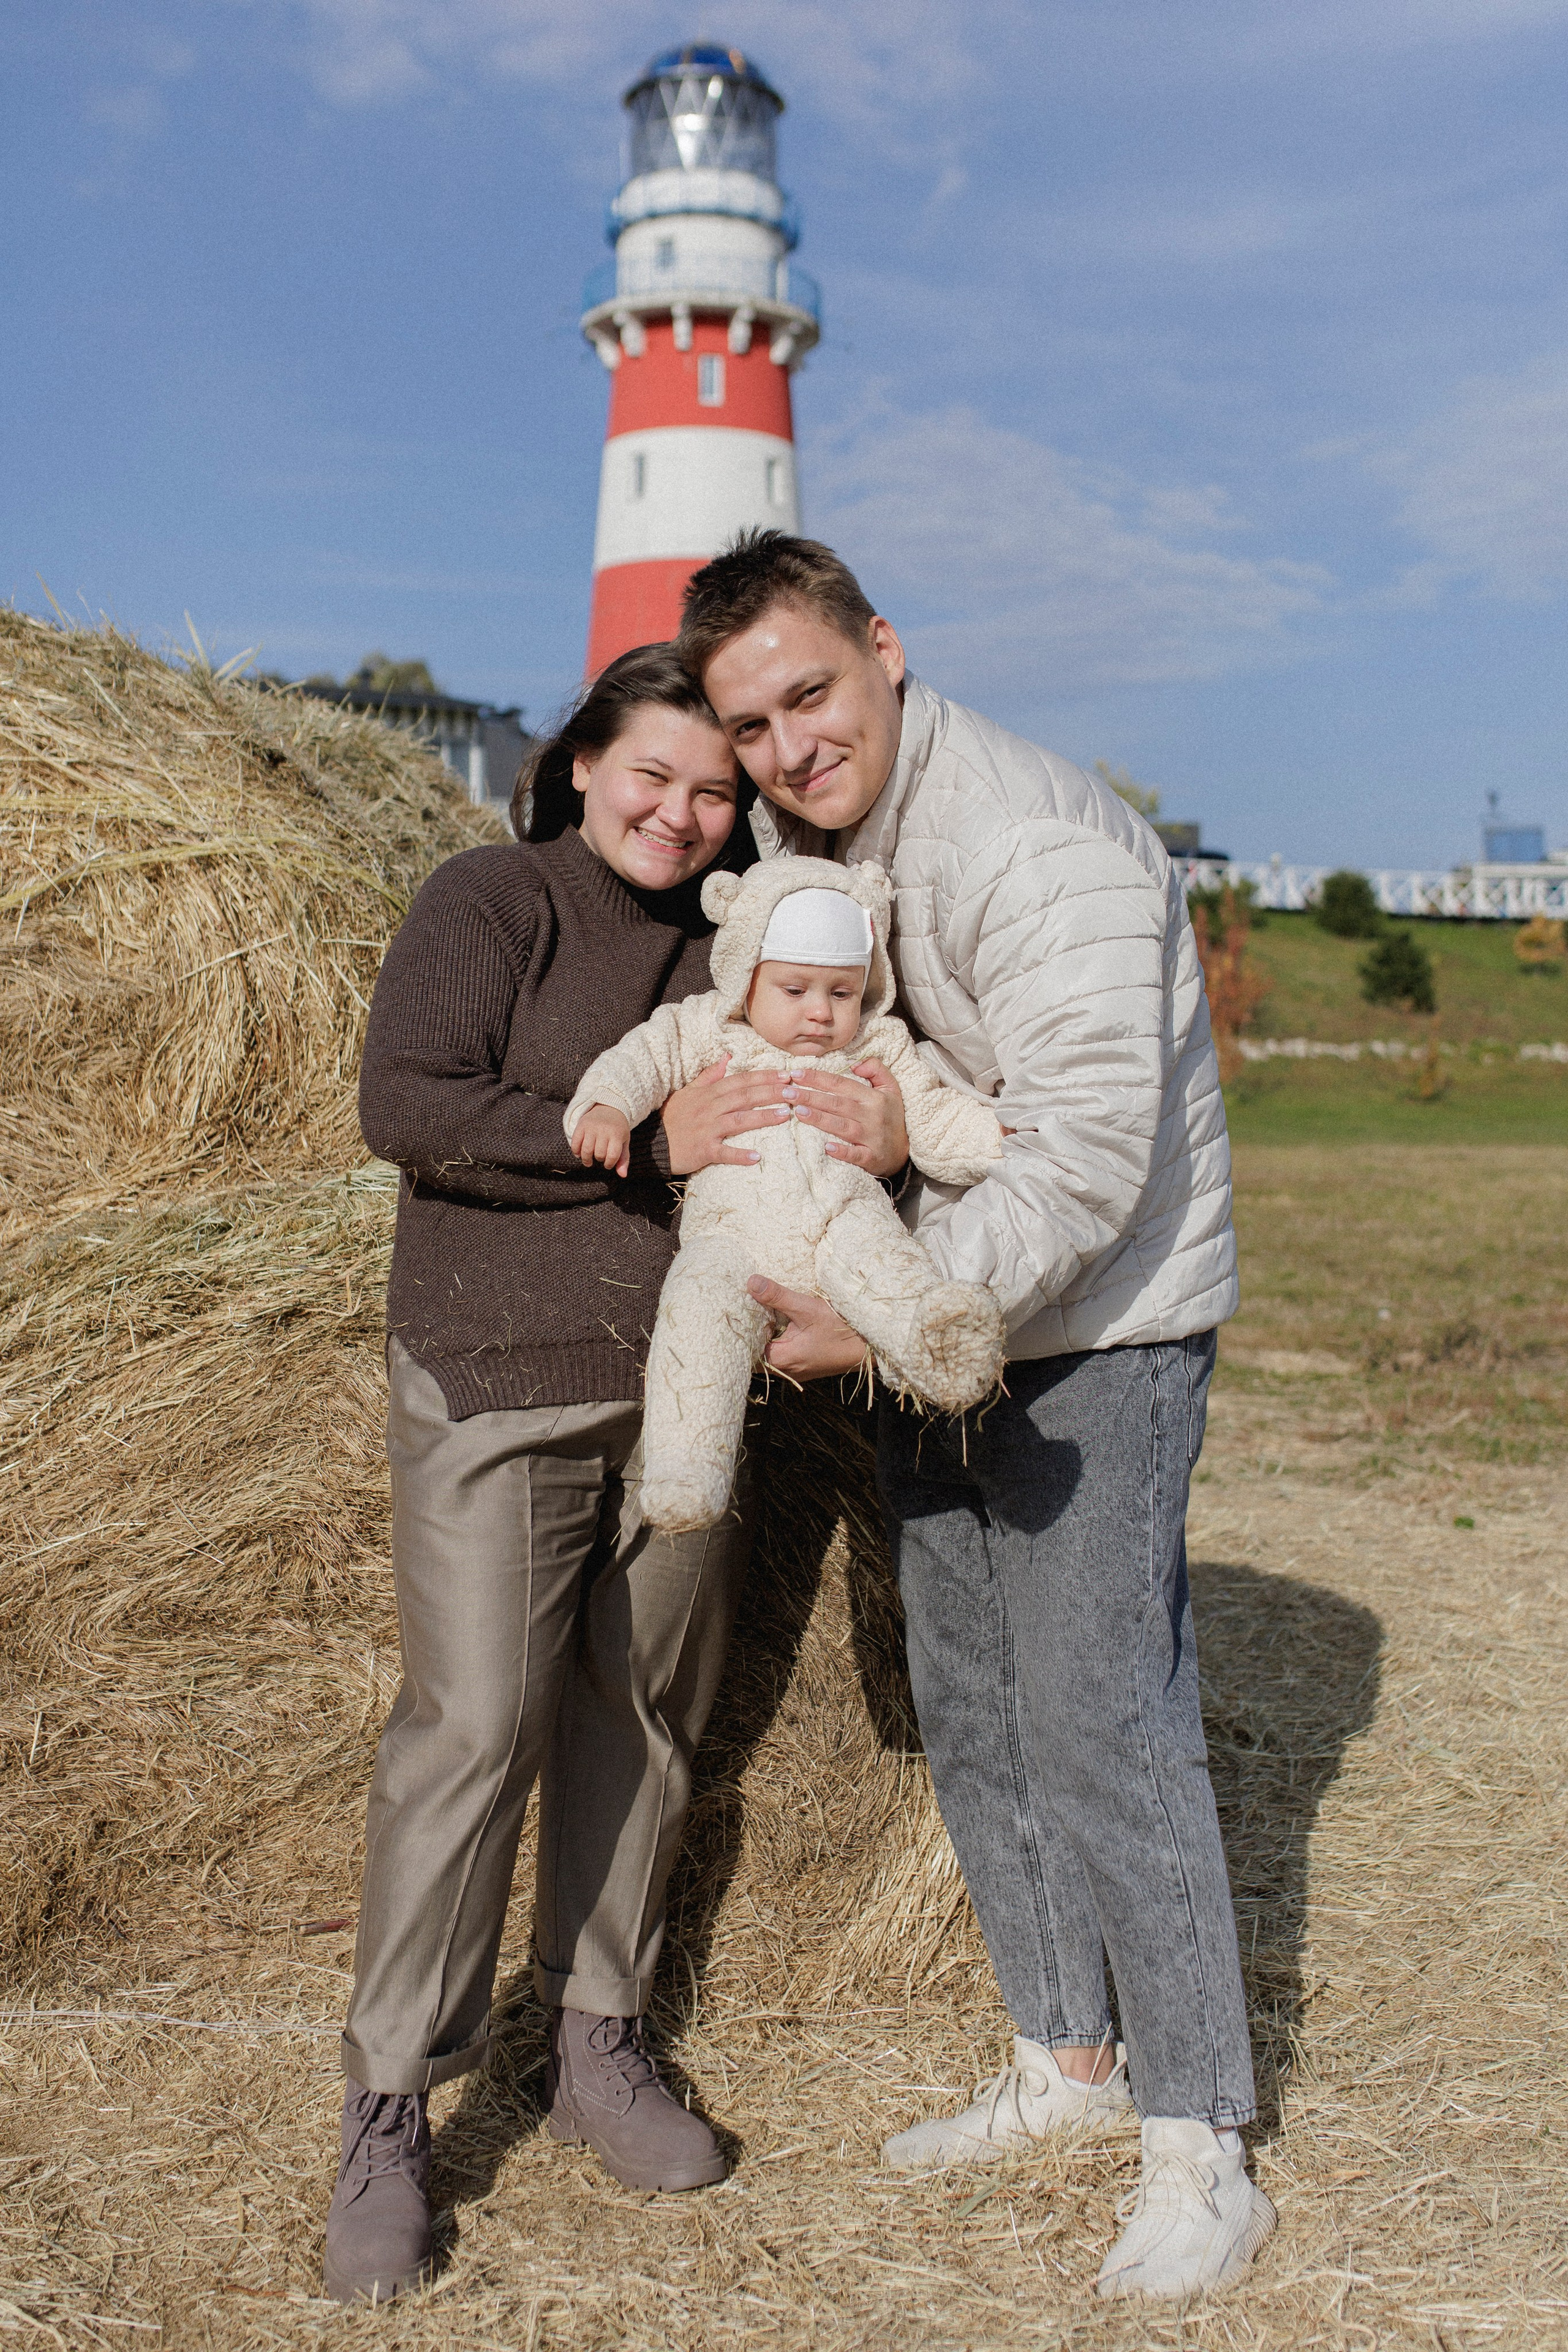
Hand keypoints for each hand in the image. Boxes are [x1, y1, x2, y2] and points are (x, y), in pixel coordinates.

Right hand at [571, 1104, 630, 1176]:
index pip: (612, 1156)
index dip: (609, 1164)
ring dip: (586, 1159)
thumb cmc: (618, 1129)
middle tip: (599, 1157)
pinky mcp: (581, 1125)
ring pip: (586, 1150)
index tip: (608, 1163)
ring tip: (588, 1161)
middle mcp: (604, 1130)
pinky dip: (576, 1152)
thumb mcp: (624, 1141)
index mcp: (617, 1134)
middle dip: (599, 1159)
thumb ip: (623, 1159)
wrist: (609, 1107)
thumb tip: (622, 1176)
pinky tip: (579, 1154)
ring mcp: (591, 1127)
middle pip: (599, 1154)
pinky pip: (575, 1143)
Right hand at [660, 1055, 790, 1174]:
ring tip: (786, 1115)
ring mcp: (707, 1129)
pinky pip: (723, 1152)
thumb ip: (710, 1076)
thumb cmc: (672, 1117)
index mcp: (709, 1093)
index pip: (740, 1081)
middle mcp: (710, 1108)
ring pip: (739, 1120)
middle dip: (770, 1092)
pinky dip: (739, 1155)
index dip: (763, 1076)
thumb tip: (727, 1057)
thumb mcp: (688, 1092)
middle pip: (745, 1097)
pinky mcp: (703, 1150)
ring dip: (763, 1117)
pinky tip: (757, 1157)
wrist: (652, 1142)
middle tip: (794, 1091)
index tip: (785, 1074)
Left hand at [748, 1276, 867, 1380]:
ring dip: (766, 1336)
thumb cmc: (841, 1329)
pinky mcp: (806, 1366)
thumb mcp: (807, 1308)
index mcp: (782, 1360)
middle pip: (756, 1354)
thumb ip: (777, 1296)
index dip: (742, 1331)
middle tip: (747, 1309)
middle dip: (752, 1333)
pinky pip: (784, 1355)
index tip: (741, 1311)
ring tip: (762, 1313)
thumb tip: (751, 1283)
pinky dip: (779, 1340)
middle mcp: (787, 1370)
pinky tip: (782, 1323)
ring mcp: (797, 1370)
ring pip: (770, 1354)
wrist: (871, 1346)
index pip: (747, 1349)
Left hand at [779, 1058, 908, 1177]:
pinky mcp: (871, 1157)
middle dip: (810, 1097)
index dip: (818, 1078)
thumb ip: (876, 1069)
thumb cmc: (892, 1116)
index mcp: (873, 1097)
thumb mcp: (891, 1088)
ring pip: (841, 1126)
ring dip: (820, 1119)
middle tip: (787, 1092)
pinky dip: (842, 1152)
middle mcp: (871, 1116)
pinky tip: (827, 1148)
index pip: (841, 1084)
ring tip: (799, 1112)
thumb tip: (855, 1063)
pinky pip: (855, 1155)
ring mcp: (871, 1138)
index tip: (796, 1074)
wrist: (905, 1151)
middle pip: (836, 1104)